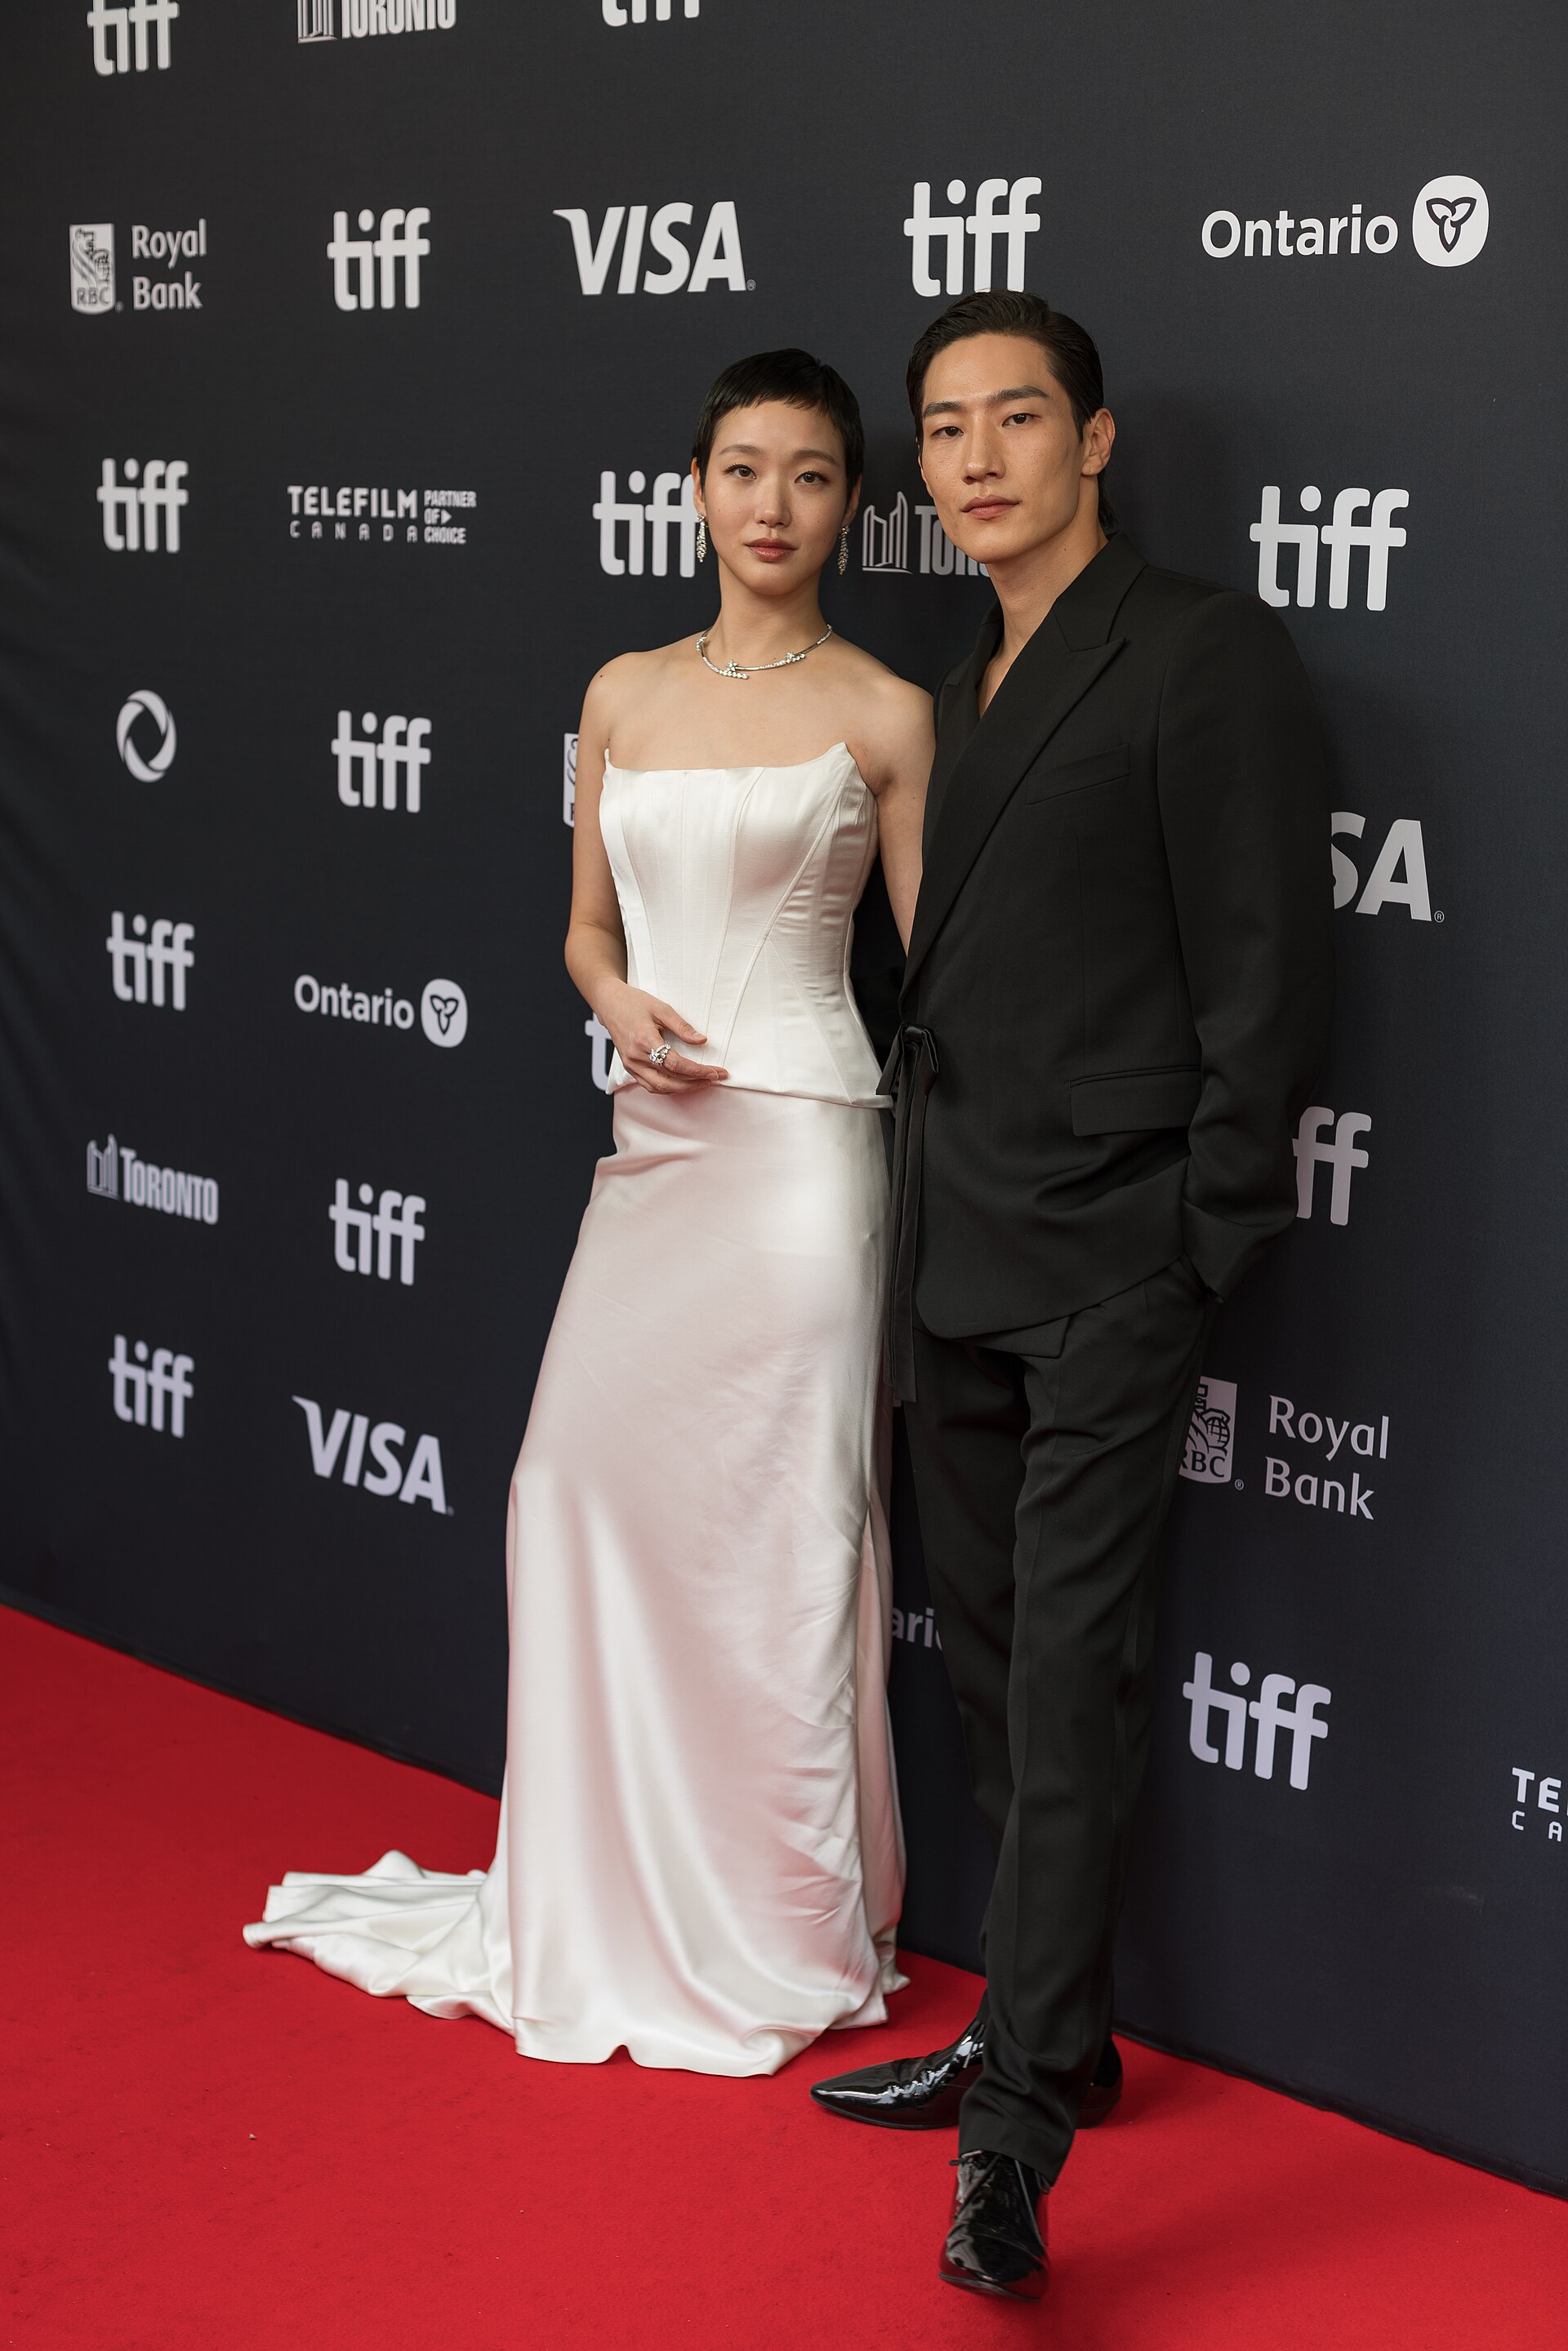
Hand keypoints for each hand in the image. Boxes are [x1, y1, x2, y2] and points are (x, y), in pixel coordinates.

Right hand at [597, 983, 727, 1093]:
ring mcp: (630, 1065)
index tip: (714, 1072)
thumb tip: (702, 1041)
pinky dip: (669, 1088)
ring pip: (659, 1087)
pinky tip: (683, 1083)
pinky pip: (650, 1085)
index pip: (674, 1064)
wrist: (609, 1003)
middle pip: (669, 1080)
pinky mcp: (629, 1068)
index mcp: (644, 1040)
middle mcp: (635, 1057)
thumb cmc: (634, 1002)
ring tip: (703, 1082)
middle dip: (695, 1083)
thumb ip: (682, 1027)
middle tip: (715, 1078)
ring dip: (683, 1088)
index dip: (697, 1071)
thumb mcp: (661, 1008)